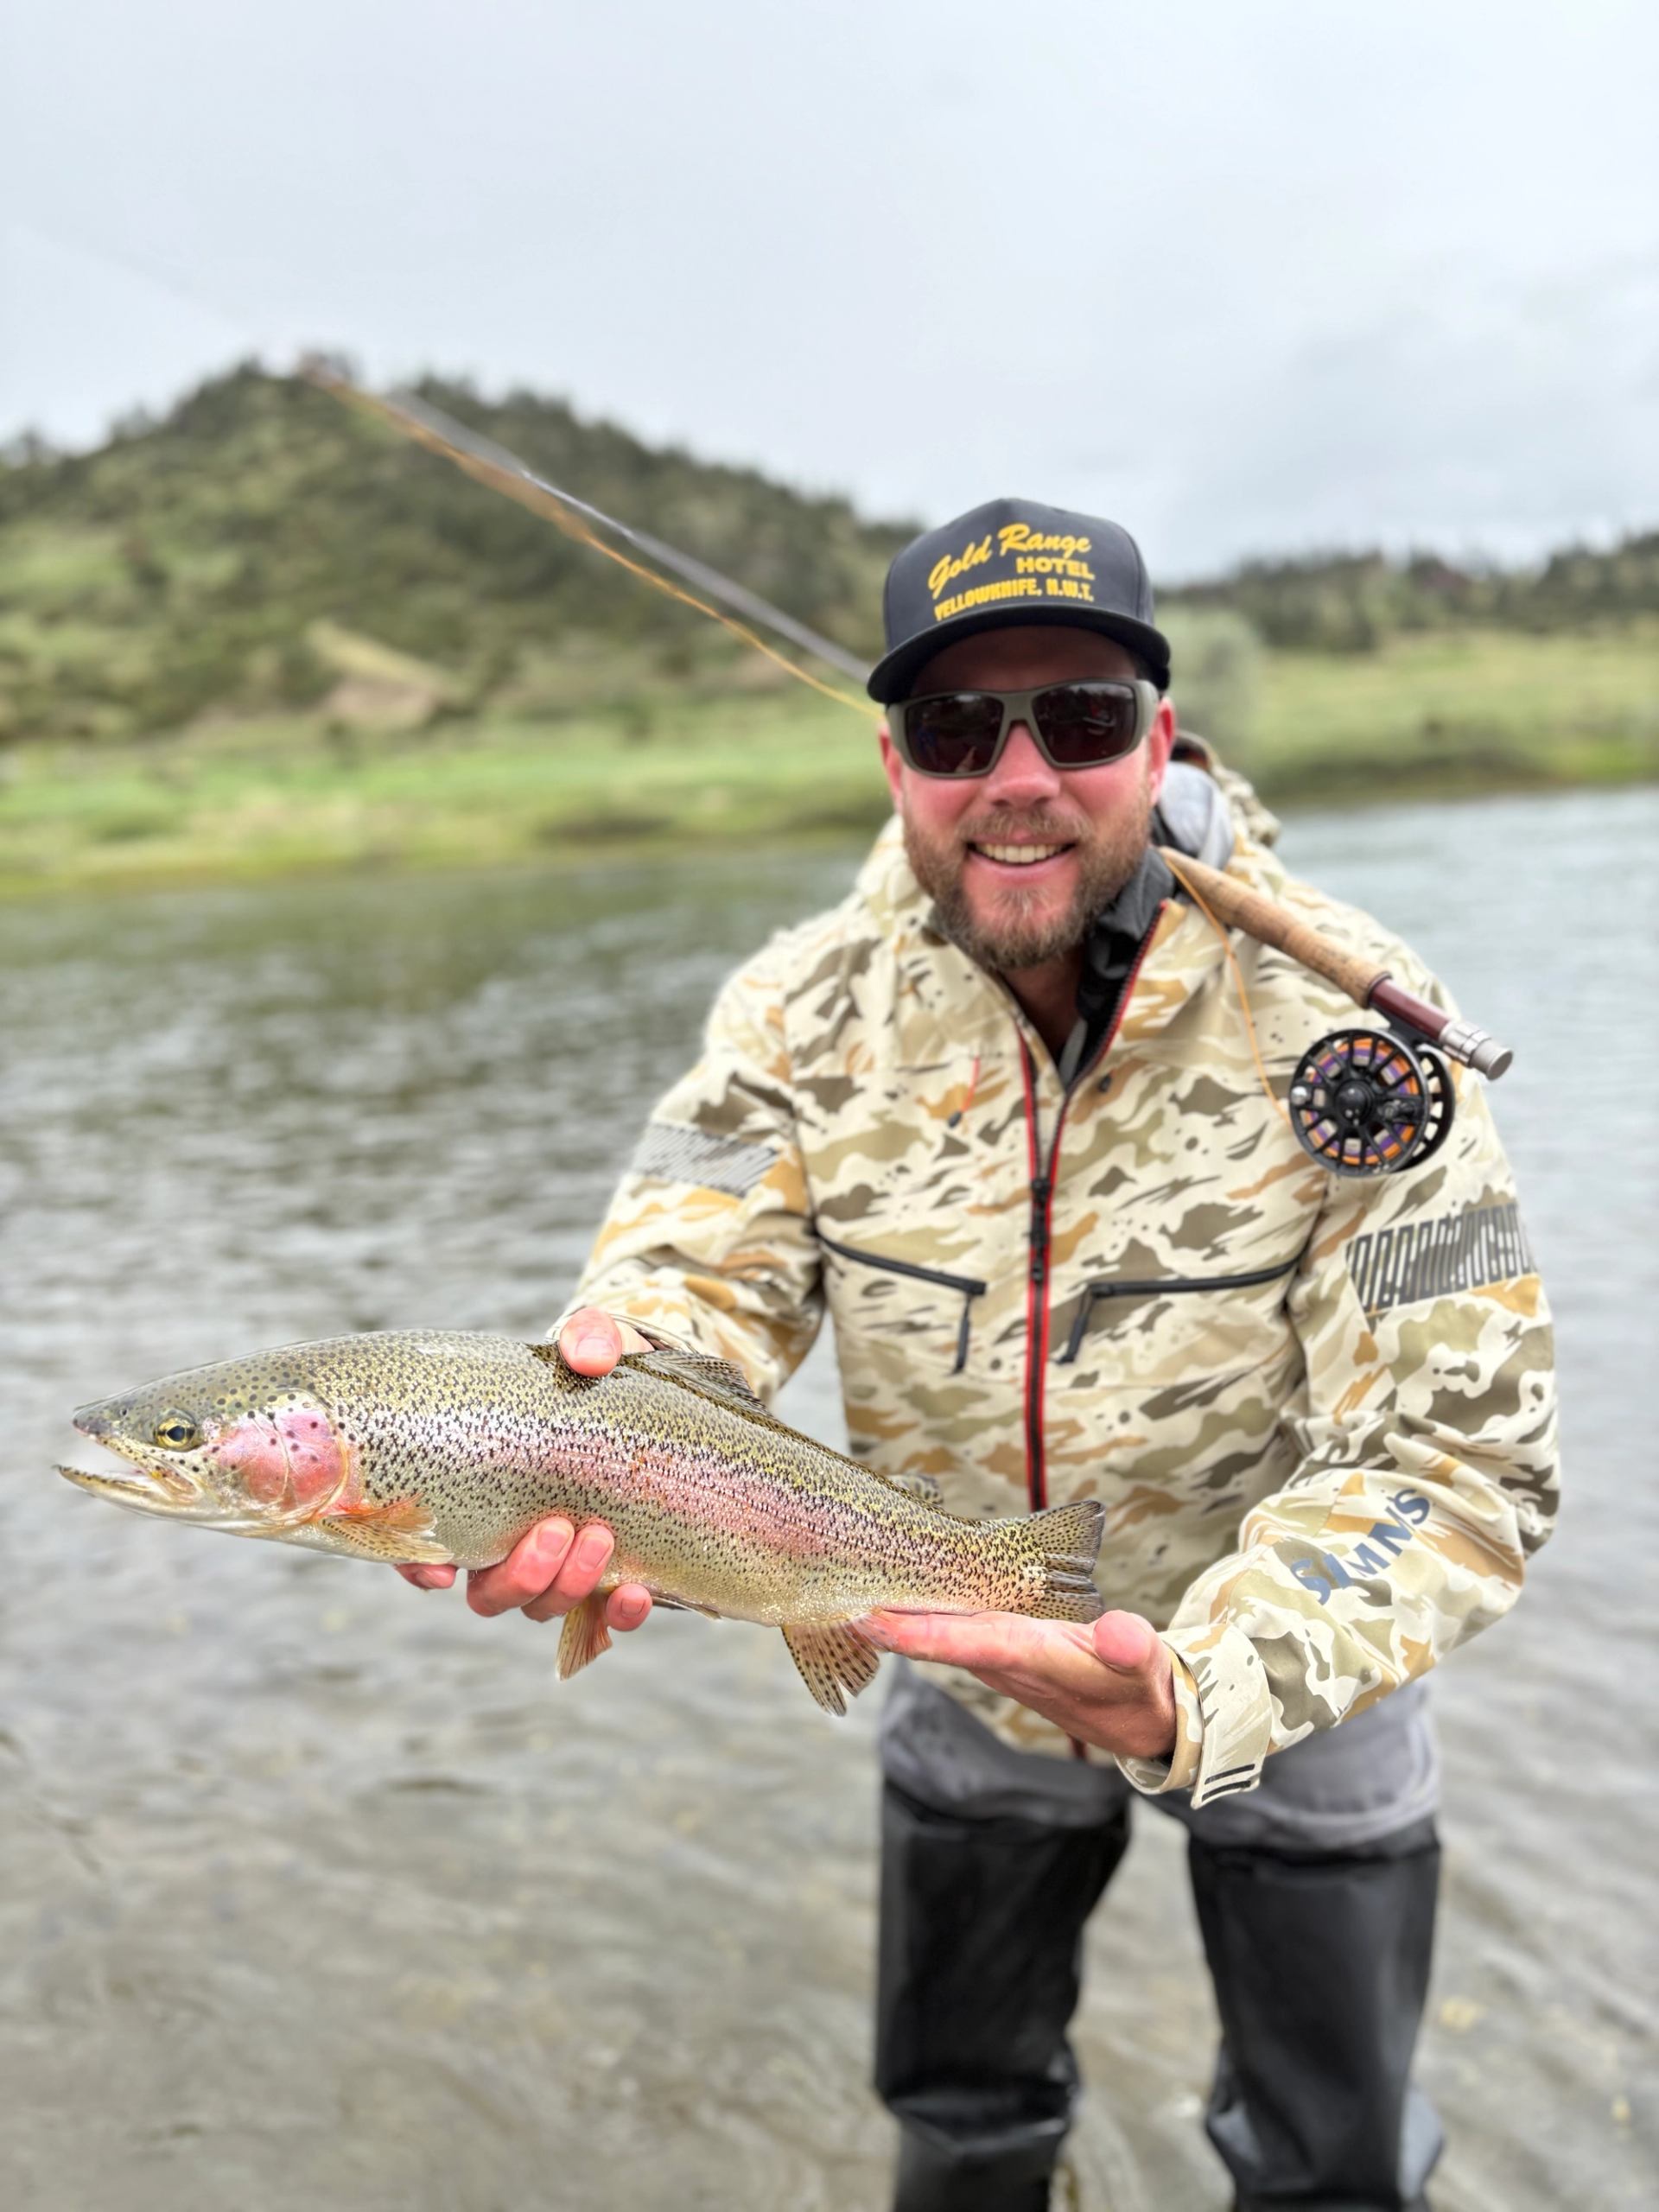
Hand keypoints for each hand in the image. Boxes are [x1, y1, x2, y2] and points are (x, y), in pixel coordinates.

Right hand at [394, 1306, 656, 1629]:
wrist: (652, 1398)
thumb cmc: (596, 1374)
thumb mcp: (592, 1347)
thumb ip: (588, 1341)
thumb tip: (587, 1357)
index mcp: (475, 1488)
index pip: (422, 1542)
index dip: (417, 1567)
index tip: (441, 1571)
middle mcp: (507, 1539)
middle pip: (488, 1592)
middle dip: (519, 1575)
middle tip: (556, 1528)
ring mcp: (557, 1563)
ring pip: (539, 1606)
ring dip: (565, 1586)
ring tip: (599, 1537)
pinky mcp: (607, 1575)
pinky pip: (603, 1615)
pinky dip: (617, 1613)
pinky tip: (636, 1593)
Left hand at [859, 1607, 1175, 1762]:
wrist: (1139, 1718)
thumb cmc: (1138, 1687)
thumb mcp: (1143, 1666)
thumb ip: (1131, 1649)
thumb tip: (1121, 1634)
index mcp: (1031, 1659)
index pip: (963, 1643)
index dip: (915, 1632)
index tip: (869, 1618)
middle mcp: (1002, 1660)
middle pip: (932, 1635)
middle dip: (884, 1618)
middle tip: (833, 1587)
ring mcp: (997, 1656)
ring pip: (936, 1630)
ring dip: (894, 1613)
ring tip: (847, 1581)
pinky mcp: (1000, 1649)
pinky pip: (950, 1627)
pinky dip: (919, 1612)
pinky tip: (892, 1591)